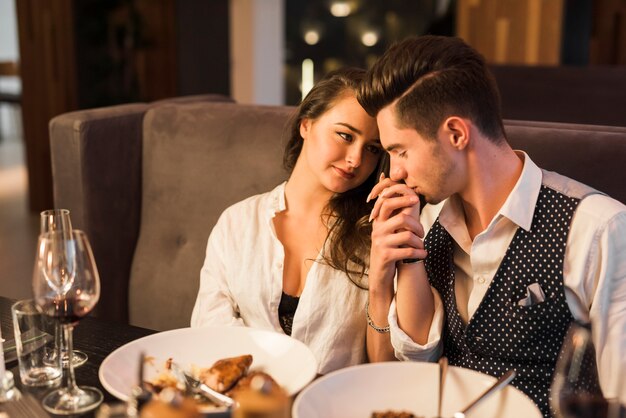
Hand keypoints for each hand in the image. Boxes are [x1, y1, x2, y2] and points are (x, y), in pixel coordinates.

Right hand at [367, 175, 426, 292]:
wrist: (380, 274)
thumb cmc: (388, 248)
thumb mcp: (387, 229)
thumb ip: (391, 209)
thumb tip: (385, 178)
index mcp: (379, 221)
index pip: (387, 201)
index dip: (403, 198)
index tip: (417, 200)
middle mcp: (377, 229)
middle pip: (400, 217)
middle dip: (416, 222)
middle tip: (423, 231)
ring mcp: (381, 243)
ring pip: (407, 235)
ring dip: (419, 241)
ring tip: (422, 246)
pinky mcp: (386, 256)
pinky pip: (408, 251)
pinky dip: (419, 253)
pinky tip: (423, 254)